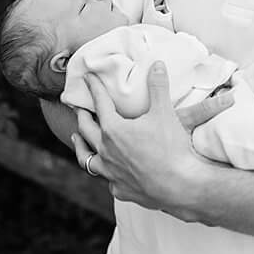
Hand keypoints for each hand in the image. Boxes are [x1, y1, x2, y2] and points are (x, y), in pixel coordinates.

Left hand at [71, 64, 216, 214]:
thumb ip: (158, 87)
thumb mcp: (165, 112)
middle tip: (77, 108)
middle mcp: (106, 151)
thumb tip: (156, 64)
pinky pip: (105, 177)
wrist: (177, 184)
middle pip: (87, 130)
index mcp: (114, 130)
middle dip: (81, 116)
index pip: (101, 104)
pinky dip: (103, 170)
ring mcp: (110, 172)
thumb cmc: (170, 147)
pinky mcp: (119, 188)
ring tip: (76, 139)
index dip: (94, 89)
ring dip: (81, 146)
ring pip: (87, 158)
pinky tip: (107, 169)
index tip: (88, 78)